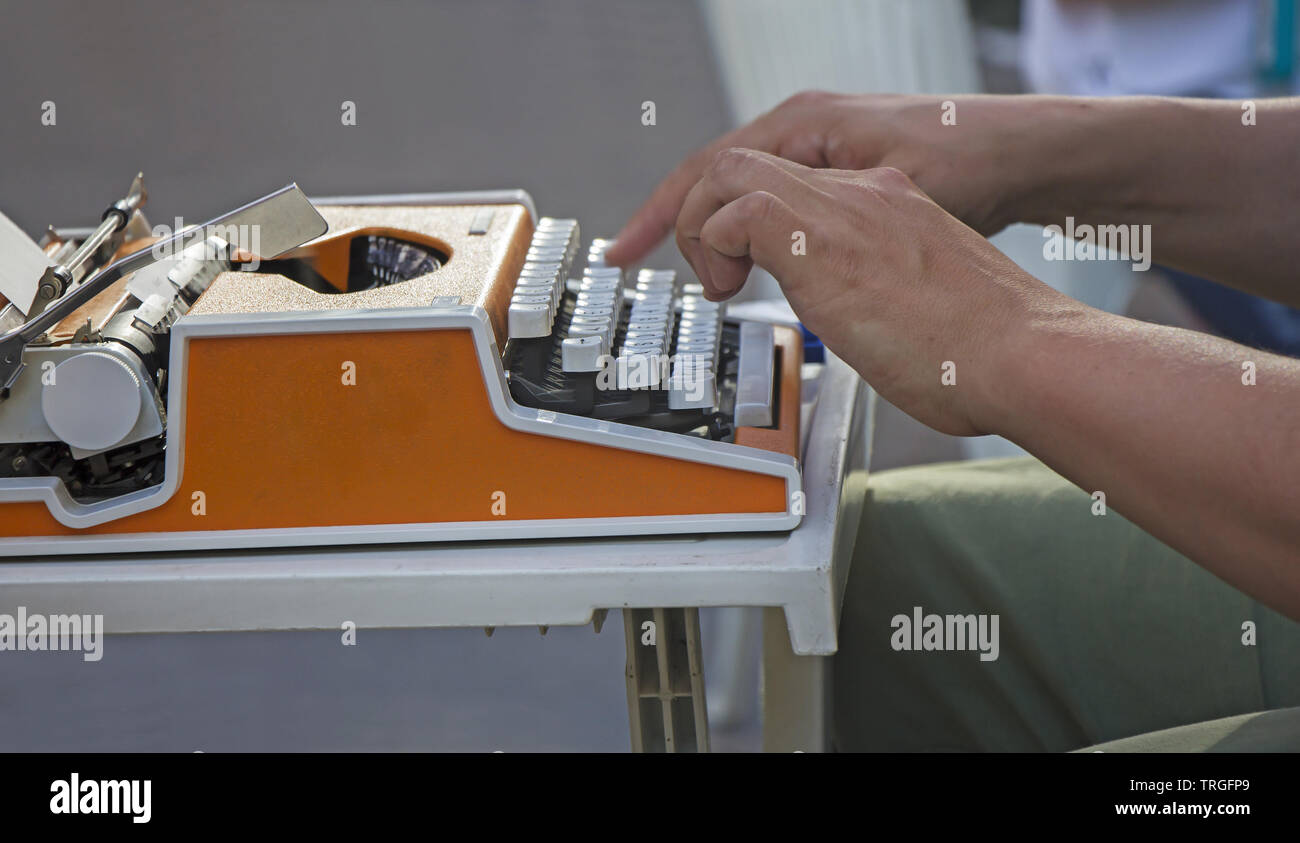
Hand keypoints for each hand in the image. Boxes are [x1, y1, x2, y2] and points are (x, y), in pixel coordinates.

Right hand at [605, 91, 1035, 267]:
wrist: (1030, 178)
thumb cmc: (971, 171)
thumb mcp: (866, 206)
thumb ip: (787, 224)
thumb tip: (728, 237)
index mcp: (804, 128)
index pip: (706, 171)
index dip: (663, 217)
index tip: (627, 255)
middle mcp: (816, 134)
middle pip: (722, 179)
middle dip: (691, 230)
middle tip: (700, 288)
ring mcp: (839, 159)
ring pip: (755, 196)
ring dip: (728, 238)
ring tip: (721, 282)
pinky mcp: (861, 186)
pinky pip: (789, 209)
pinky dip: (764, 240)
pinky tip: (767, 267)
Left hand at [675, 148, 1073, 436]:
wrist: (1020, 352)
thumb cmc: (984, 351)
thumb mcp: (920, 307)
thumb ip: (879, 299)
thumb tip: (858, 327)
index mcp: (887, 208)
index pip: (795, 185)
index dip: (750, 218)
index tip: (739, 264)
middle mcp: (863, 196)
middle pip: (752, 163)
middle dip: (711, 212)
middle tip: (717, 272)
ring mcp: (843, 211)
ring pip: (732, 171)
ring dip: (706, 226)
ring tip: (720, 283)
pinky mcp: (820, 241)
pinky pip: (737, 211)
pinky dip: (715, 244)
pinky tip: (732, 289)